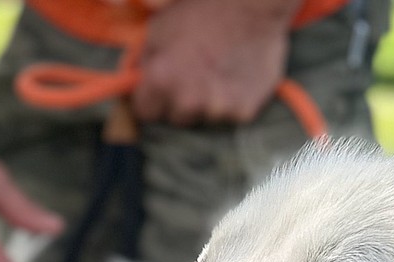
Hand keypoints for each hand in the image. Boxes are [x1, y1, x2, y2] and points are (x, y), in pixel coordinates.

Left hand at [132, 0, 296, 126]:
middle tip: (193, 74)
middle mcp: (188, 102)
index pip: (144, 112)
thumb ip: (146, 60)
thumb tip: (139, 79)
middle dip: (178, 101)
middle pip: (175, 118)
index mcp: (162, 81)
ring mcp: (217, 110)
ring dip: (206, 101)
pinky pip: (230, 114)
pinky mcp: (243, 112)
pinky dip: (231, 100)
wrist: (253, 4)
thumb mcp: (161, 26)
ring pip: (203, 117)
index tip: (158, 91)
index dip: (150, 100)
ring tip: (217, 71)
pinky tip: (236, 75)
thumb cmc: (203, 8)